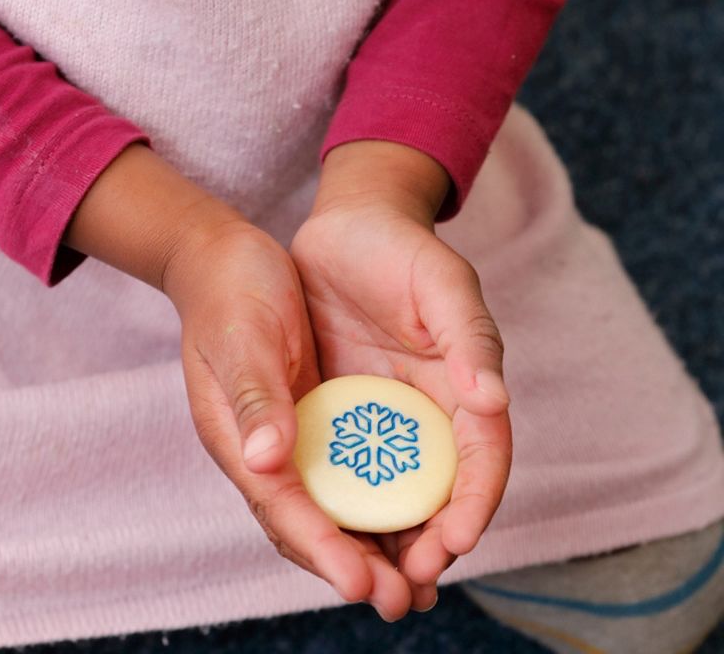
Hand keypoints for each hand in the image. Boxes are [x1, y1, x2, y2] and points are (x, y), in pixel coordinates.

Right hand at [64, 143, 411, 617]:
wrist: (224, 263)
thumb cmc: (230, 295)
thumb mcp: (241, 338)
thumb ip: (253, 399)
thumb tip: (267, 463)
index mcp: (240, 439)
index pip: (284, 508)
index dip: (325, 549)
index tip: (367, 584)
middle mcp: (264, 451)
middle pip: (310, 524)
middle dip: (356, 565)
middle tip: (407, 600)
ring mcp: (287, 437)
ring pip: (328, 508)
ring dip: (368, 546)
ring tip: (417, 580)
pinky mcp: (308, 418)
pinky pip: (341, 473)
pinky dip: (370, 503)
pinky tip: (405, 515)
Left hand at [290, 141, 511, 613]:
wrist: (345, 228)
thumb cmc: (401, 248)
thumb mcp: (442, 282)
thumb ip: (470, 337)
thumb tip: (494, 402)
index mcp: (465, 385)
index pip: (482, 457)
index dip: (474, 502)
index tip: (453, 543)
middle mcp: (427, 411)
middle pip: (437, 492)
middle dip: (427, 544)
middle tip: (404, 588)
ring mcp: (382, 416)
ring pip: (389, 492)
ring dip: (383, 541)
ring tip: (366, 585)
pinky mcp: (341, 412)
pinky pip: (342, 468)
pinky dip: (340, 505)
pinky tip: (323, 534)